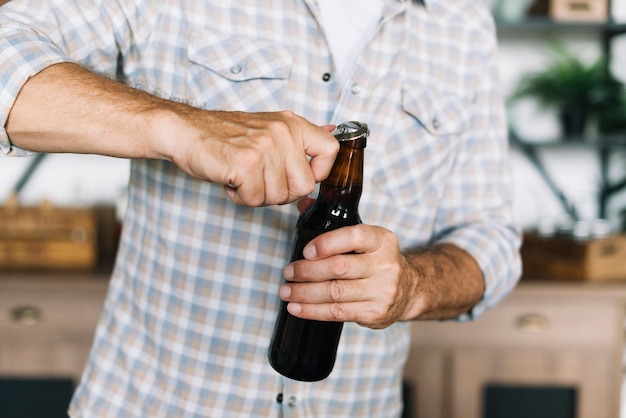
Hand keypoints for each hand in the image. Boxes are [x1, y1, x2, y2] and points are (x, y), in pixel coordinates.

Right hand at [163, 109, 337, 206]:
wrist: (185, 131)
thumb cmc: (225, 135)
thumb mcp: (269, 127)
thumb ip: (299, 137)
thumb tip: (334, 135)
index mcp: (291, 124)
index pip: (331, 150)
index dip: (319, 172)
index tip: (297, 175)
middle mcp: (281, 133)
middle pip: (304, 185)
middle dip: (281, 192)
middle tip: (260, 180)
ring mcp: (264, 148)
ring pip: (279, 196)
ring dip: (258, 195)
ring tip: (242, 177)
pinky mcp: (245, 164)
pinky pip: (255, 199)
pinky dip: (241, 197)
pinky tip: (231, 180)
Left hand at [278, 224, 417, 328]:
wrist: (409, 290)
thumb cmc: (377, 260)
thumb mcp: (366, 237)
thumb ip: (334, 220)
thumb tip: (302, 204)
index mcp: (382, 240)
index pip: (354, 236)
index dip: (327, 243)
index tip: (306, 251)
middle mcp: (385, 265)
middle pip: (339, 267)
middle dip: (307, 271)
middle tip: (287, 272)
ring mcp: (382, 291)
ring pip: (335, 292)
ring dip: (304, 293)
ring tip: (285, 291)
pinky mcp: (374, 313)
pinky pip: (337, 312)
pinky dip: (312, 311)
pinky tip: (296, 308)